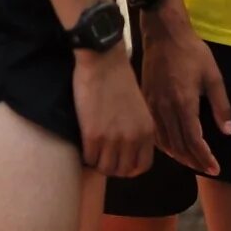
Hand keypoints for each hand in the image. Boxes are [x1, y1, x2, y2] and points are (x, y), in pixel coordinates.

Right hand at [72, 48, 157, 178]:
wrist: (103, 60)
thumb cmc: (118, 78)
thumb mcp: (139, 107)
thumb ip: (136, 128)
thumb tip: (126, 147)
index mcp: (147, 131)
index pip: (141, 166)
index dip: (128, 168)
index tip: (118, 161)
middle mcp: (133, 138)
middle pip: (122, 171)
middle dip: (111, 167)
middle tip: (101, 156)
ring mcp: (113, 138)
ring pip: (105, 168)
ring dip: (97, 163)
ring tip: (92, 151)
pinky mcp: (93, 134)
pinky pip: (89, 159)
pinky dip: (85, 156)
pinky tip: (84, 144)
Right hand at [139, 4, 228, 175]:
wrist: (164, 34)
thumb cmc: (192, 52)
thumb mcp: (213, 76)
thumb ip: (221, 105)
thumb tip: (228, 131)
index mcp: (184, 103)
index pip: (193, 141)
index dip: (204, 158)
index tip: (215, 168)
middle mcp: (165, 109)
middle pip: (178, 146)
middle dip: (193, 161)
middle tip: (207, 169)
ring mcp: (153, 106)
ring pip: (164, 141)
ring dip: (178, 156)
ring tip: (192, 162)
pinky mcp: (146, 101)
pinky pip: (154, 131)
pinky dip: (164, 145)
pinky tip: (172, 148)